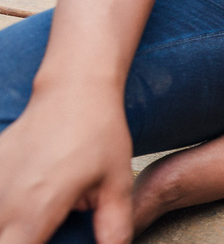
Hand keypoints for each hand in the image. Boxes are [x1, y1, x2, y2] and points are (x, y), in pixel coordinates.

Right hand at [0, 86, 133, 243]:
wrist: (73, 90)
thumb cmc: (98, 134)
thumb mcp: (117, 183)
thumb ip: (112, 227)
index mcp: (37, 210)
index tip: (50, 243)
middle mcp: (5, 202)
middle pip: (3, 240)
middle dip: (21, 239)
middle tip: (46, 230)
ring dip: (11, 225)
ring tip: (39, 216)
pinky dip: (6, 207)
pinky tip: (25, 199)